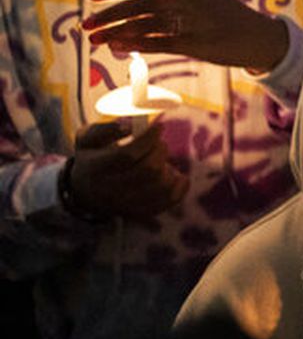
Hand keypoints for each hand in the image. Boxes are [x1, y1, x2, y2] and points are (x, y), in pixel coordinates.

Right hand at [67, 120, 187, 219]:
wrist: (85, 193)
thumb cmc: (92, 158)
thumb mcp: (88, 139)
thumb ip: (107, 129)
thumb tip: (131, 125)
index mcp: (96, 168)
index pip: (128, 155)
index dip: (148, 139)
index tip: (158, 127)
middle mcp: (111, 190)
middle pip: (149, 169)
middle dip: (160, 150)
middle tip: (159, 143)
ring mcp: (127, 204)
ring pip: (162, 185)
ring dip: (168, 167)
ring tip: (160, 160)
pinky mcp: (141, 213)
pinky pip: (170, 200)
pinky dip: (180, 185)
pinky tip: (176, 175)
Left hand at [84, 0, 288, 71]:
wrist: (255, 34)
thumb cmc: (226, 9)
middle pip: (138, 6)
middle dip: (109, 16)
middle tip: (86, 25)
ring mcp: (190, 20)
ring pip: (144, 25)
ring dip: (116, 32)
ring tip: (96, 40)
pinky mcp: (194, 42)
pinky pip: (159, 43)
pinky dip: (136, 45)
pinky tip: (119, 47)